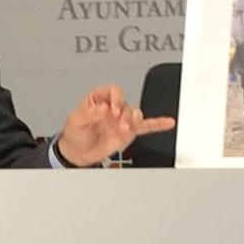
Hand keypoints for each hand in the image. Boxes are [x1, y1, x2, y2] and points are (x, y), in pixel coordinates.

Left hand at [55, 84, 175, 166]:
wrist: (78, 152)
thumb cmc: (76, 132)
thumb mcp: (77, 120)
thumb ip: (90, 113)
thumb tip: (103, 108)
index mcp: (100, 99)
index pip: (113, 91)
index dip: (116, 98)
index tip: (112, 110)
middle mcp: (113, 107)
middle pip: (126, 104)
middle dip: (124, 115)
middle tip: (119, 125)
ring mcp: (122, 120)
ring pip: (135, 115)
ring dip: (133, 122)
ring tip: (125, 130)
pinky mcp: (128, 132)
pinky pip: (145, 126)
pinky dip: (157, 124)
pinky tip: (168, 122)